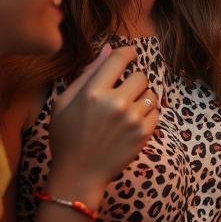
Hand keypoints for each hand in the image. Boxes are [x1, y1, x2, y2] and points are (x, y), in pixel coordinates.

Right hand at [48, 45, 159, 203]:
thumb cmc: (67, 136)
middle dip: (133, 81)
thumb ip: (87, 74)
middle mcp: (115, 103)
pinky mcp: (144, 133)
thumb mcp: (64, 103)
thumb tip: (107, 48)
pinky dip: (147, 114)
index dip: (127, 53)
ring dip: (141, 98)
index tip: (129, 55)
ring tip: (125, 110)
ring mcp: (132, 119)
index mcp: (93, 93)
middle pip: (141, 76)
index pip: (119, 59)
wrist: (78, 173)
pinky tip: (131, 122)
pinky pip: (156, 112)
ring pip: (151, 94)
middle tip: (122, 92)